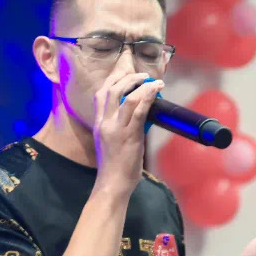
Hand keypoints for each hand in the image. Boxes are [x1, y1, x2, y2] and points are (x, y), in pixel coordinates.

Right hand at [92, 72, 162, 195]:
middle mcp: (105, 123)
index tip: (126, 71)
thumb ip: (120, 126)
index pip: (101, 93)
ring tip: (153, 81)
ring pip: (127, 98)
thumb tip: (138, 113)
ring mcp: (116, 129)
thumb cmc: (114, 166)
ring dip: (142, 85)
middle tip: (141, 74)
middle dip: (127, 77)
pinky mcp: (129, 136)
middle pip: (111, 90)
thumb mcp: (110, 141)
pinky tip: (156, 90)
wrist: (112, 183)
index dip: (113, 79)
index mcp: (99, 123)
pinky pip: (138, 111)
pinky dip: (148, 97)